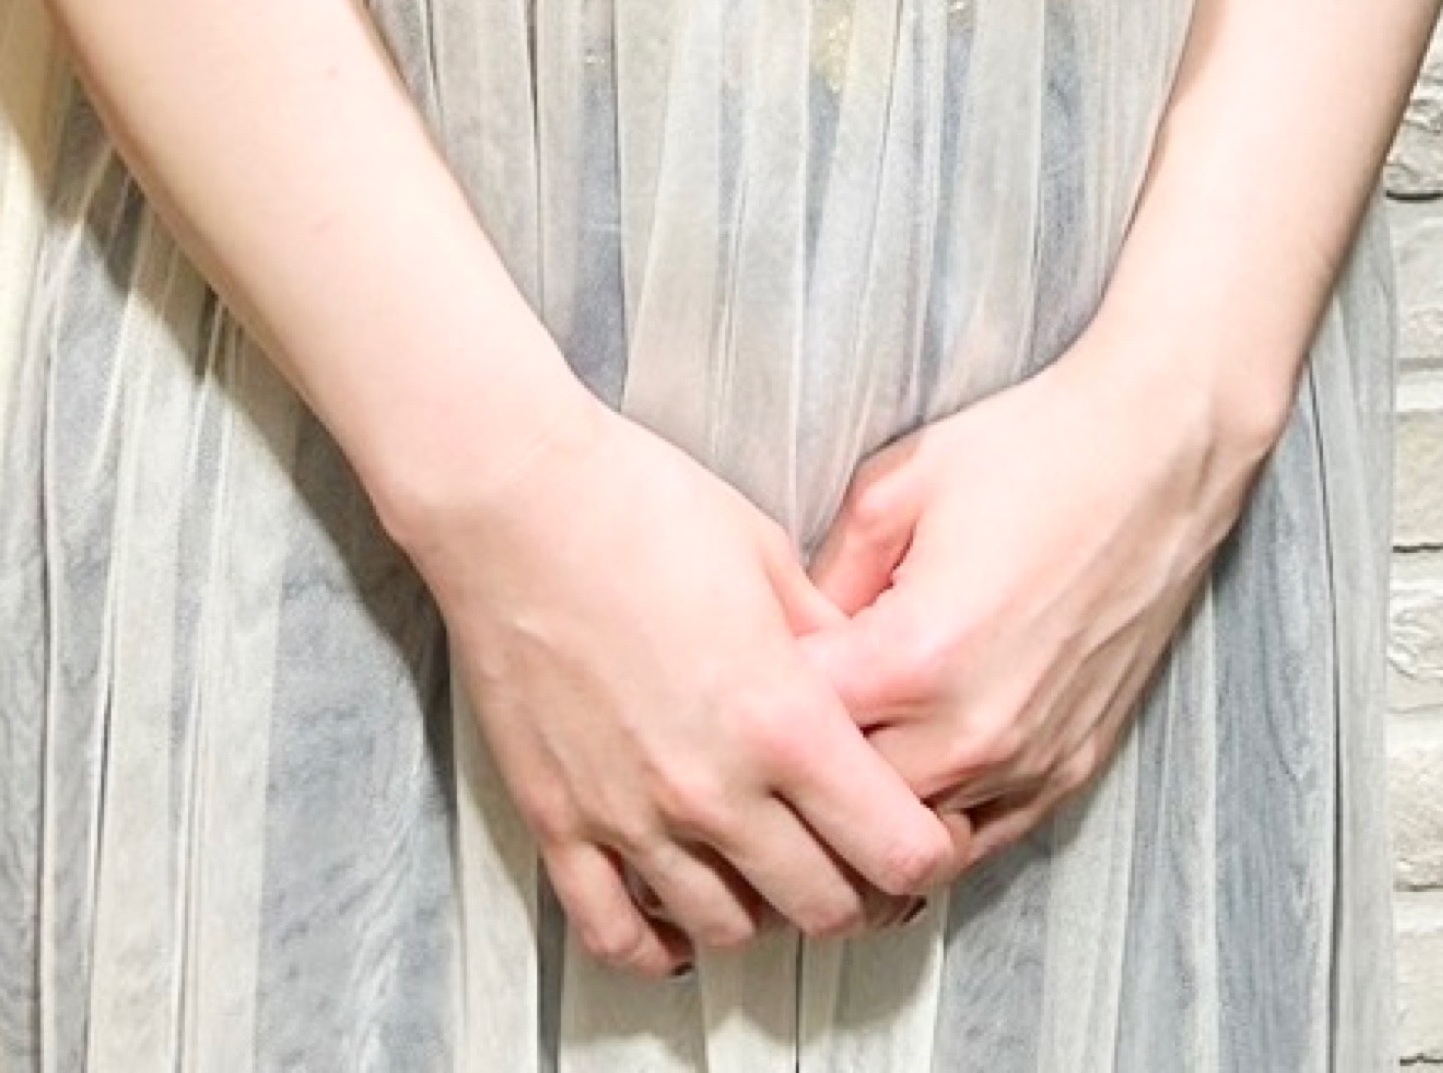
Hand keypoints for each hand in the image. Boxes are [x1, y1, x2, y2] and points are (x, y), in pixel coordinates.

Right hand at [409, 396, 958, 976]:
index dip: (925, 852)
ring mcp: (632, 816)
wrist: (517, 499)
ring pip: (729, 931)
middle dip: (858, 892)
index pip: (895, 849)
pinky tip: (679, 915)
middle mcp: (713, 788)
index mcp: (782, 719)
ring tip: (768, 868)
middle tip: (854, 856)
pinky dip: (660, 944)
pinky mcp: (561, 822)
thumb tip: (866, 692)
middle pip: (823, 908)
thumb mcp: (770, 557)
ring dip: (764, 912)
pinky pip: (617, 935)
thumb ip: (828, 643)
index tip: (921, 832)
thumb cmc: (640, 505)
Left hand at [801, 341, 1260, 869]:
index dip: (756, 702)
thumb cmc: (1029, 452)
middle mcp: (972, 732)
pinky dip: (939, 818)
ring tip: (841, 756)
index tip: (740, 677)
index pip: (793, 730)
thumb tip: (784, 641)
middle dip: (804, 771)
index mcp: (915, 658)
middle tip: (778, 729)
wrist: (1155, 454)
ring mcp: (1028, 762)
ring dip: (870, 807)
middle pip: (845, 807)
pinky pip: (982, 838)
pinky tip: (914, 769)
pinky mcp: (1070, 770)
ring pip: (911, 841)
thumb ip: (823, 578)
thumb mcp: (892, 488)